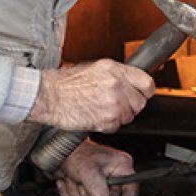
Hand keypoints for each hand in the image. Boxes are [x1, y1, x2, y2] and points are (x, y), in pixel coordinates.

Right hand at [29, 59, 154, 132]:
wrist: (49, 95)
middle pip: (140, 103)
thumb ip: (116, 75)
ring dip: (118, 117)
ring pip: (129, 116)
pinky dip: (107, 126)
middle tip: (114, 105)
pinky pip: (116, 127)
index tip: (141, 95)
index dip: (145, 91)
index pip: (147, 82)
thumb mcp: (94, 68)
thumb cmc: (65, 83)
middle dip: (130, 106)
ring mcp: (113, 103)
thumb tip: (130, 82)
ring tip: (101, 110)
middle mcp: (116, 84)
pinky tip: (95, 117)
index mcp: (114, 69)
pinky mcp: (106, 119)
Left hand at [53, 140, 138, 195]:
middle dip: (90, 195)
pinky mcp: (87, 184)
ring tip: (73, 178)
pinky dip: (70, 192)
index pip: (131, 191)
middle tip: (82, 183)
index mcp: (121, 166)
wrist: (58, 149)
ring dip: (77, 192)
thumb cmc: (75, 153)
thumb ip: (100, 193)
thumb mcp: (89, 173)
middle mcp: (113, 173)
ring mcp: (100, 180)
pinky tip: (68, 179)